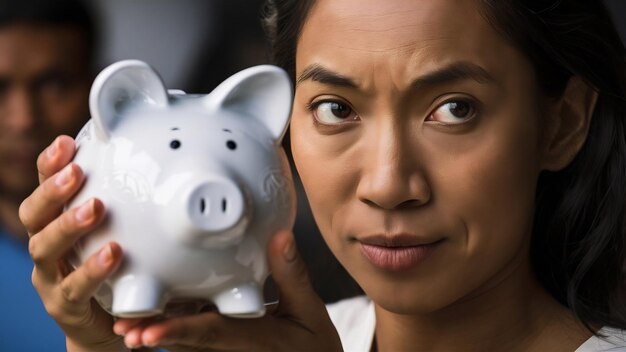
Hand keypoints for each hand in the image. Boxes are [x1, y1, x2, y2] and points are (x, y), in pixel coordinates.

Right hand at [19, 136, 126, 351]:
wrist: (106, 324)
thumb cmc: (114, 270)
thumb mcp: (117, 232)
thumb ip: (126, 205)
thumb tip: (157, 162)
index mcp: (55, 223)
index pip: (44, 188)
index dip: (50, 165)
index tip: (67, 142)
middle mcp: (46, 247)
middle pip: (33, 214)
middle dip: (52, 190)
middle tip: (76, 171)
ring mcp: (50, 278)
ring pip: (44, 248)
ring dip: (68, 225)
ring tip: (95, 209)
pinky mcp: (64, 306)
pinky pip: (74, 288)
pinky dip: (91, 270)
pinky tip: (112, 254)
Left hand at [114, 230, 342, 351]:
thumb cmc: (315, 346)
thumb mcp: (310, 311)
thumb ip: (292, 275)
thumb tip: (278, 235)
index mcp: (252, 339)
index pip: (210, 333)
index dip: (177, 333)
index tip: (146, 333)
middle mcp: (232, 349)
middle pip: (186, 342)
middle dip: (153, 335)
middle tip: (121, 328)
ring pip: (186, 345)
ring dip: (155, 336)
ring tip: (123, 326)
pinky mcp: (225, 350)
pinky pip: (197, 341)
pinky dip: (174, 331)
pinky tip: (150, 321)